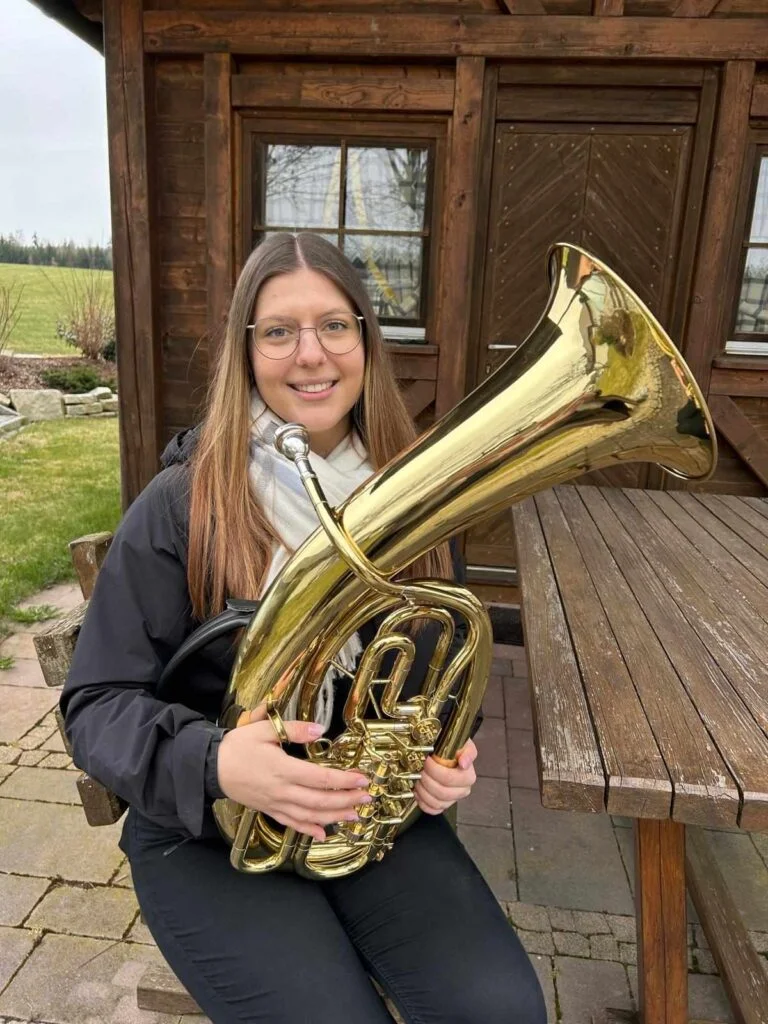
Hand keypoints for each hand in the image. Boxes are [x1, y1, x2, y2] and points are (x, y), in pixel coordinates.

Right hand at [216, 703, 371, 842]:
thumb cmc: (238, 746)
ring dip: (334, 816)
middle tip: (367, 797)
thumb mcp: (263, 728)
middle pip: (320, 801)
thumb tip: (320, 730)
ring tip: (355, 814)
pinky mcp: (269, 810)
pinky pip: (292, 823)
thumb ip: (294, 729)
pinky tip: (323, 833)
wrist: (211, 767)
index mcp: (283, 769)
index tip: (362, 778)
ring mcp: (275, 803)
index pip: (320, 778)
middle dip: (346, 800)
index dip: (344, 780)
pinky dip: (309, 829)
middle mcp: (282, 790)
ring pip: (310, 815)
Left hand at [414, 738, 477, 815]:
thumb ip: (467, 752)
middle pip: (441, 792)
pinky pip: (433, 810)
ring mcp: (453, 799)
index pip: (449, 778)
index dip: (434, 770)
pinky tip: (418, 791)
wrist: (448, 753)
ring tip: (417, 778)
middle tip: (419, 768)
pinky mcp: (443, 805)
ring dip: (422, 790)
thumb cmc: (454, 748)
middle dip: (426, 779)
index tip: (427, 760)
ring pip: (436, 802)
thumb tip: (464, 763)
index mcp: (468, 777)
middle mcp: (463, 790)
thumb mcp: (463, 744)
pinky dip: (423, 802)